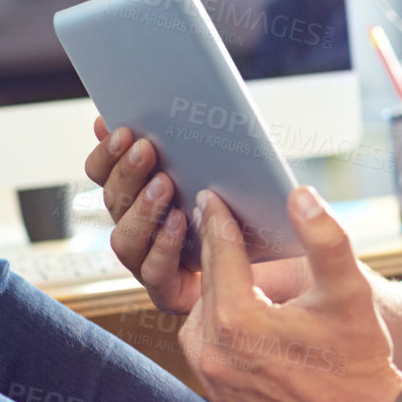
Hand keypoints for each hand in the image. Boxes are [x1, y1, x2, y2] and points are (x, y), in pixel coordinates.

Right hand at [84, 116, 311, 312]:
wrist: (296, 261)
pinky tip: (180, 221)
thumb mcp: (231, 167)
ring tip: (165, 182)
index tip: (114, 124)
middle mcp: (143, 230)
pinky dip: (164, 245)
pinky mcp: (172, 293)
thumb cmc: (261, 209)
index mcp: (146, 196)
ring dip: (143, 209)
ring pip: (125, 239)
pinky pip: (155, 271)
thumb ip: (192, 142)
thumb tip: (160, 108)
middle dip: (127, 172)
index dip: (105, 151)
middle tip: (146, 147)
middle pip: (114, 201)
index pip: (106, 174)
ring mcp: (153, 263)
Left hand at [182, 186, 401, 401]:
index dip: (219, 223)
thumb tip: (302, 196)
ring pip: (198, 330)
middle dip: (217, 263)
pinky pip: (210, 365)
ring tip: (235, 286)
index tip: (213, 200)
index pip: (220, 258)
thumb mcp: (349, 289)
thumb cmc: (360, 355)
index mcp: (239, 322)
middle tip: (223, 235)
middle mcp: (217, 358)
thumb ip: (325, 237)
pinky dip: (221, 343)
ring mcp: (218, 389)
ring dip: (214, 305)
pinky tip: (244, 329)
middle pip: (207, 294)